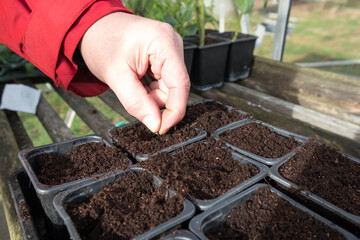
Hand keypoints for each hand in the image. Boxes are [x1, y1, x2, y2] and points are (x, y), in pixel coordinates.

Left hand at [79, 12, 189, 133]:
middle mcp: (173, 43)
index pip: (180, 84)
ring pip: (169, 88)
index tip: (161, 128)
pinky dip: (150, 89)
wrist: (94, 29)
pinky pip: (165, 83)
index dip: (174, 111)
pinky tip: (137, 80)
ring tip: (132, 83)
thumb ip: (136, 102)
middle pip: (175, 88)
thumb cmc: (102, 43)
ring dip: (151, 95)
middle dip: (155, 101)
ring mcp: (171, 50)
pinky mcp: (167, 57)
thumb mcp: (115, 75)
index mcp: (163, 42)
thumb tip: (156, 125)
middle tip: (133, 96)